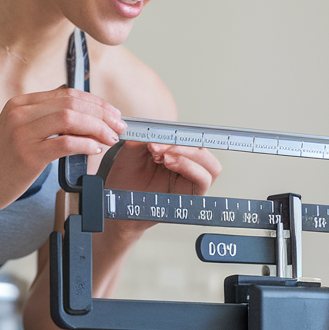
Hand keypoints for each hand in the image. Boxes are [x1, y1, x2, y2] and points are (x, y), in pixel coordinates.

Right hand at [0, 86, 125, 213]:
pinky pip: (65, 143)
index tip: (112, 114)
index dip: (95, 102)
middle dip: (102, 113)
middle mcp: (20, 113)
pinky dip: (86, 144)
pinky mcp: (27, 155)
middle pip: (72, 103)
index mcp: (20, 103)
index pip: (67, 94)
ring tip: (110, 138)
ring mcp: (21, 133)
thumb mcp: (20, 131)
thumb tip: (84, 116)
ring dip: (98, 128)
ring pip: (71, 119)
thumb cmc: (2, 163)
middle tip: (119, 126)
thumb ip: (45, 120)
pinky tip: (95, 149)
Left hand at [101, 140, 221, 233]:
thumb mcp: (132, 151)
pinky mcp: (191, 194)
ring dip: (189, 155)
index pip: (191, 137)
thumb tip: (159, 127)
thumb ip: (146, 136)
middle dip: (181, 143)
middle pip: (203, 149)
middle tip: (155, 147)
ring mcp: (191, 180)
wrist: (117, 202)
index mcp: (176, 151)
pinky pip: (204, 180)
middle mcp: (187, 165)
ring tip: (163, 157)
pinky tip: (170, 163)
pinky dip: (191, 168)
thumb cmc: (125, 178)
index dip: (178, 133)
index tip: (156, 136)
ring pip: (211, 165)